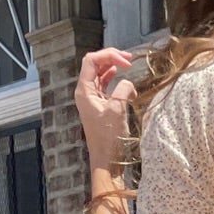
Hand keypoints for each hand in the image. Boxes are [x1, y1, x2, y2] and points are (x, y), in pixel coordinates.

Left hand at [74, 48, 136, 170]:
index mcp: (84, 90)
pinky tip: (121, 76)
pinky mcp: (99, 104)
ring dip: (113, 66)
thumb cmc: (109, 137)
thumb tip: (128, 83)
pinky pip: (104, 84)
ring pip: (99, 73)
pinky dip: (113, 77)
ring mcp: (91, 98)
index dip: (109, 56)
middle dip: (111, 57)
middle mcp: (85, 92)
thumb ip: (123, 89)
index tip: (127, 63)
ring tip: (127, 64)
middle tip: (129, 59)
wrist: (107, 158)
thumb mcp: (117, 110)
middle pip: (94, 64)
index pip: (91, 60)